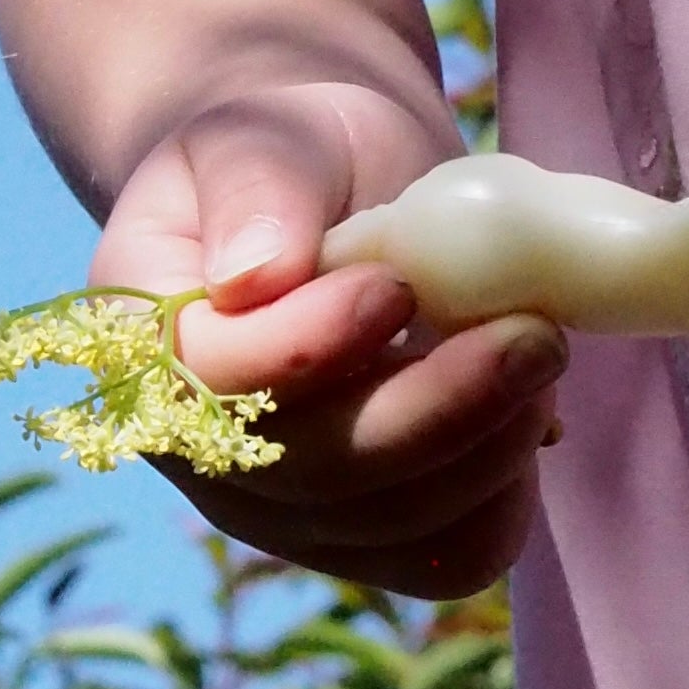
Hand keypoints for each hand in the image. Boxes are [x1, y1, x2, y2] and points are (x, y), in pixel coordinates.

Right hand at [89, 89, 562, 601]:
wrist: (341, 194)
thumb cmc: (295, 154)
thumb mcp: (265, 133)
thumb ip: (256, 187)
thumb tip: (254, 274)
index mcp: (149, 341)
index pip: (214, 384)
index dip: (309, 349)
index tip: (394, 287)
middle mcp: (201, 450)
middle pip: (315, 475)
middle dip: (438, 409)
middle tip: (532, 330)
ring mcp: (285, 509)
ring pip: (393, 525)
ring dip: (489, 447)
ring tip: (539, 347)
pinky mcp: (369, 538)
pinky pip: (446, 556)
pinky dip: (507, 497)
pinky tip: (528, 417)